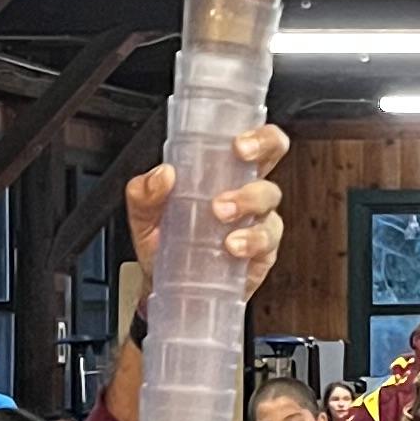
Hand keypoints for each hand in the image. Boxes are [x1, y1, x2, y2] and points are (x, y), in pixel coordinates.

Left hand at [125, 127, 288, 298]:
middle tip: (240, 155)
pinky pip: (267, 242)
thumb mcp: (144, 215)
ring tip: (220, 214)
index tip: (237, 139)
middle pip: (275, 154)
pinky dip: (251, 241)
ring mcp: (257, 221)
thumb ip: (145, 193)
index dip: (256, 132)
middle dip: (264, 148)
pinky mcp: (261, 253)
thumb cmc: (164, 242)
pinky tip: (232, 246)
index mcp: (223, 171)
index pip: (251, 138)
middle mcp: (246, 190)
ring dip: (248, 200)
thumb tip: (162, 175)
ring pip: (269, 200)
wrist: (165, 288)